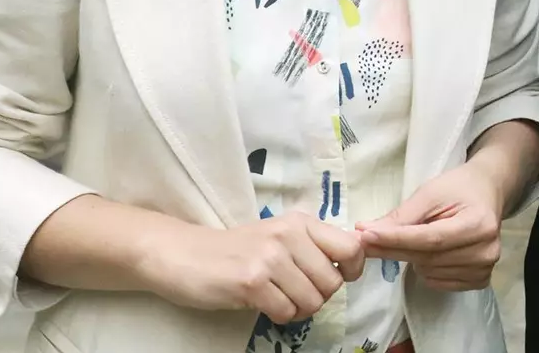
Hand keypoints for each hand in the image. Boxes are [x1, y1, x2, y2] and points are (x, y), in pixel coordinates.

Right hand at [135, 211, 364, 324]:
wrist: (183, 254)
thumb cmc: (235, 250)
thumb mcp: (279, 236)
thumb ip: (312, 246)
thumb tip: (354, 261)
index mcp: (300, 222)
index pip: (351, 246)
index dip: (352, 270)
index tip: (337, 278)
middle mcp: (288, 235)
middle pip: (332, 282)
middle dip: (318, 297)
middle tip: (294, 293)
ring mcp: (270, 258)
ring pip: (312, 301)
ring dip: (298, 309)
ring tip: (278, 298)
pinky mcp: (251, 282)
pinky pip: (286, 313)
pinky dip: (279, 316)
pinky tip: (264, 304)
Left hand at [357, 160, 505, 291]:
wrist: (486, 193)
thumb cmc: (458, 189)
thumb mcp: (430, 193)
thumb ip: (402, 216)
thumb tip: (366, 233)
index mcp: (479, 223)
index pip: (430, 238)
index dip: (397, 239)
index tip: (366, 236)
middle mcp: (486, 250)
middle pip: (427, 257)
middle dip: (394, 249)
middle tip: (367, 239)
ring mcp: (485, 268)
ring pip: (429, 272)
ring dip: (413, 258)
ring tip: (420, 237)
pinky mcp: (480, 280)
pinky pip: (439, 283)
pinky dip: (427, 270)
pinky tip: (433, 252)